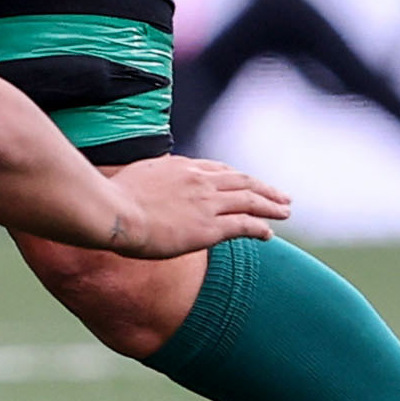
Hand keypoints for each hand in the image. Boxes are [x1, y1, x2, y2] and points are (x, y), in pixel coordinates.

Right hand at [97, 157, 289, 258]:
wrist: (114, 212)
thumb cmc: (114, 197)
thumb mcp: (134, 176)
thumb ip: (150, 178)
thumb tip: (147, 182)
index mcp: (181, 167)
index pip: (217, 169)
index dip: (235, 177)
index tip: (245, 183)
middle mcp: (199, 180)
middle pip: (241, 181)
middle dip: (264, 188)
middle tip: (282, 195)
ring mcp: (207, 203)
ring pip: (250, 201)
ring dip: (271, 205)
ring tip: (285, 211)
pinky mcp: (210, 227)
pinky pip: (244, 225)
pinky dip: (260, 227)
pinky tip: (269, 233)